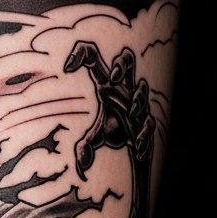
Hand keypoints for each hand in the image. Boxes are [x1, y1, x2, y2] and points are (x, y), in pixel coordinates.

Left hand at [64, 42, 154, 178]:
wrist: (134, 148)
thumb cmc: (113, 133)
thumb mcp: (95, 138)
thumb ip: (85, 148)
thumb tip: (82, 163)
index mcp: (106, 86)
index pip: (94, 59)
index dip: (81, 54)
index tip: (67, 68)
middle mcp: (123, 90)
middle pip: (127, 59)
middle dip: (122, 64)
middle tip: (113, 78)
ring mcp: (137, 104)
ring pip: (142, 88)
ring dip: (138, 98)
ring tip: (131, 112)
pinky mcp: (147, 123)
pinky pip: (149, 122)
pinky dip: (144, 133)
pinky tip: (137, 145)